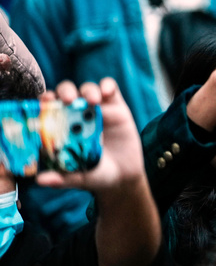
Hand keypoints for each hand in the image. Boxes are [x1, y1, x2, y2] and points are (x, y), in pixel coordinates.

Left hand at [35, 79, 143, 194]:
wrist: (124, 176)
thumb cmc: (95, 175)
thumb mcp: (78, 178)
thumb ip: (61, 178)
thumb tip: (40, 180)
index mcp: (62, 128)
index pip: (48, 108)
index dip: (44, 102)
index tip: (44, 103)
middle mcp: (77, 115)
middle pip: (66, 93)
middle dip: (65, 92)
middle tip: (68, 100)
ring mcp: (97, 109)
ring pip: (87, 89)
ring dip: (88, 91)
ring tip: (93, 101)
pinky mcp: (116, 107)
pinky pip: (110, 89)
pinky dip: (107, 86)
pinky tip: (106, 92)